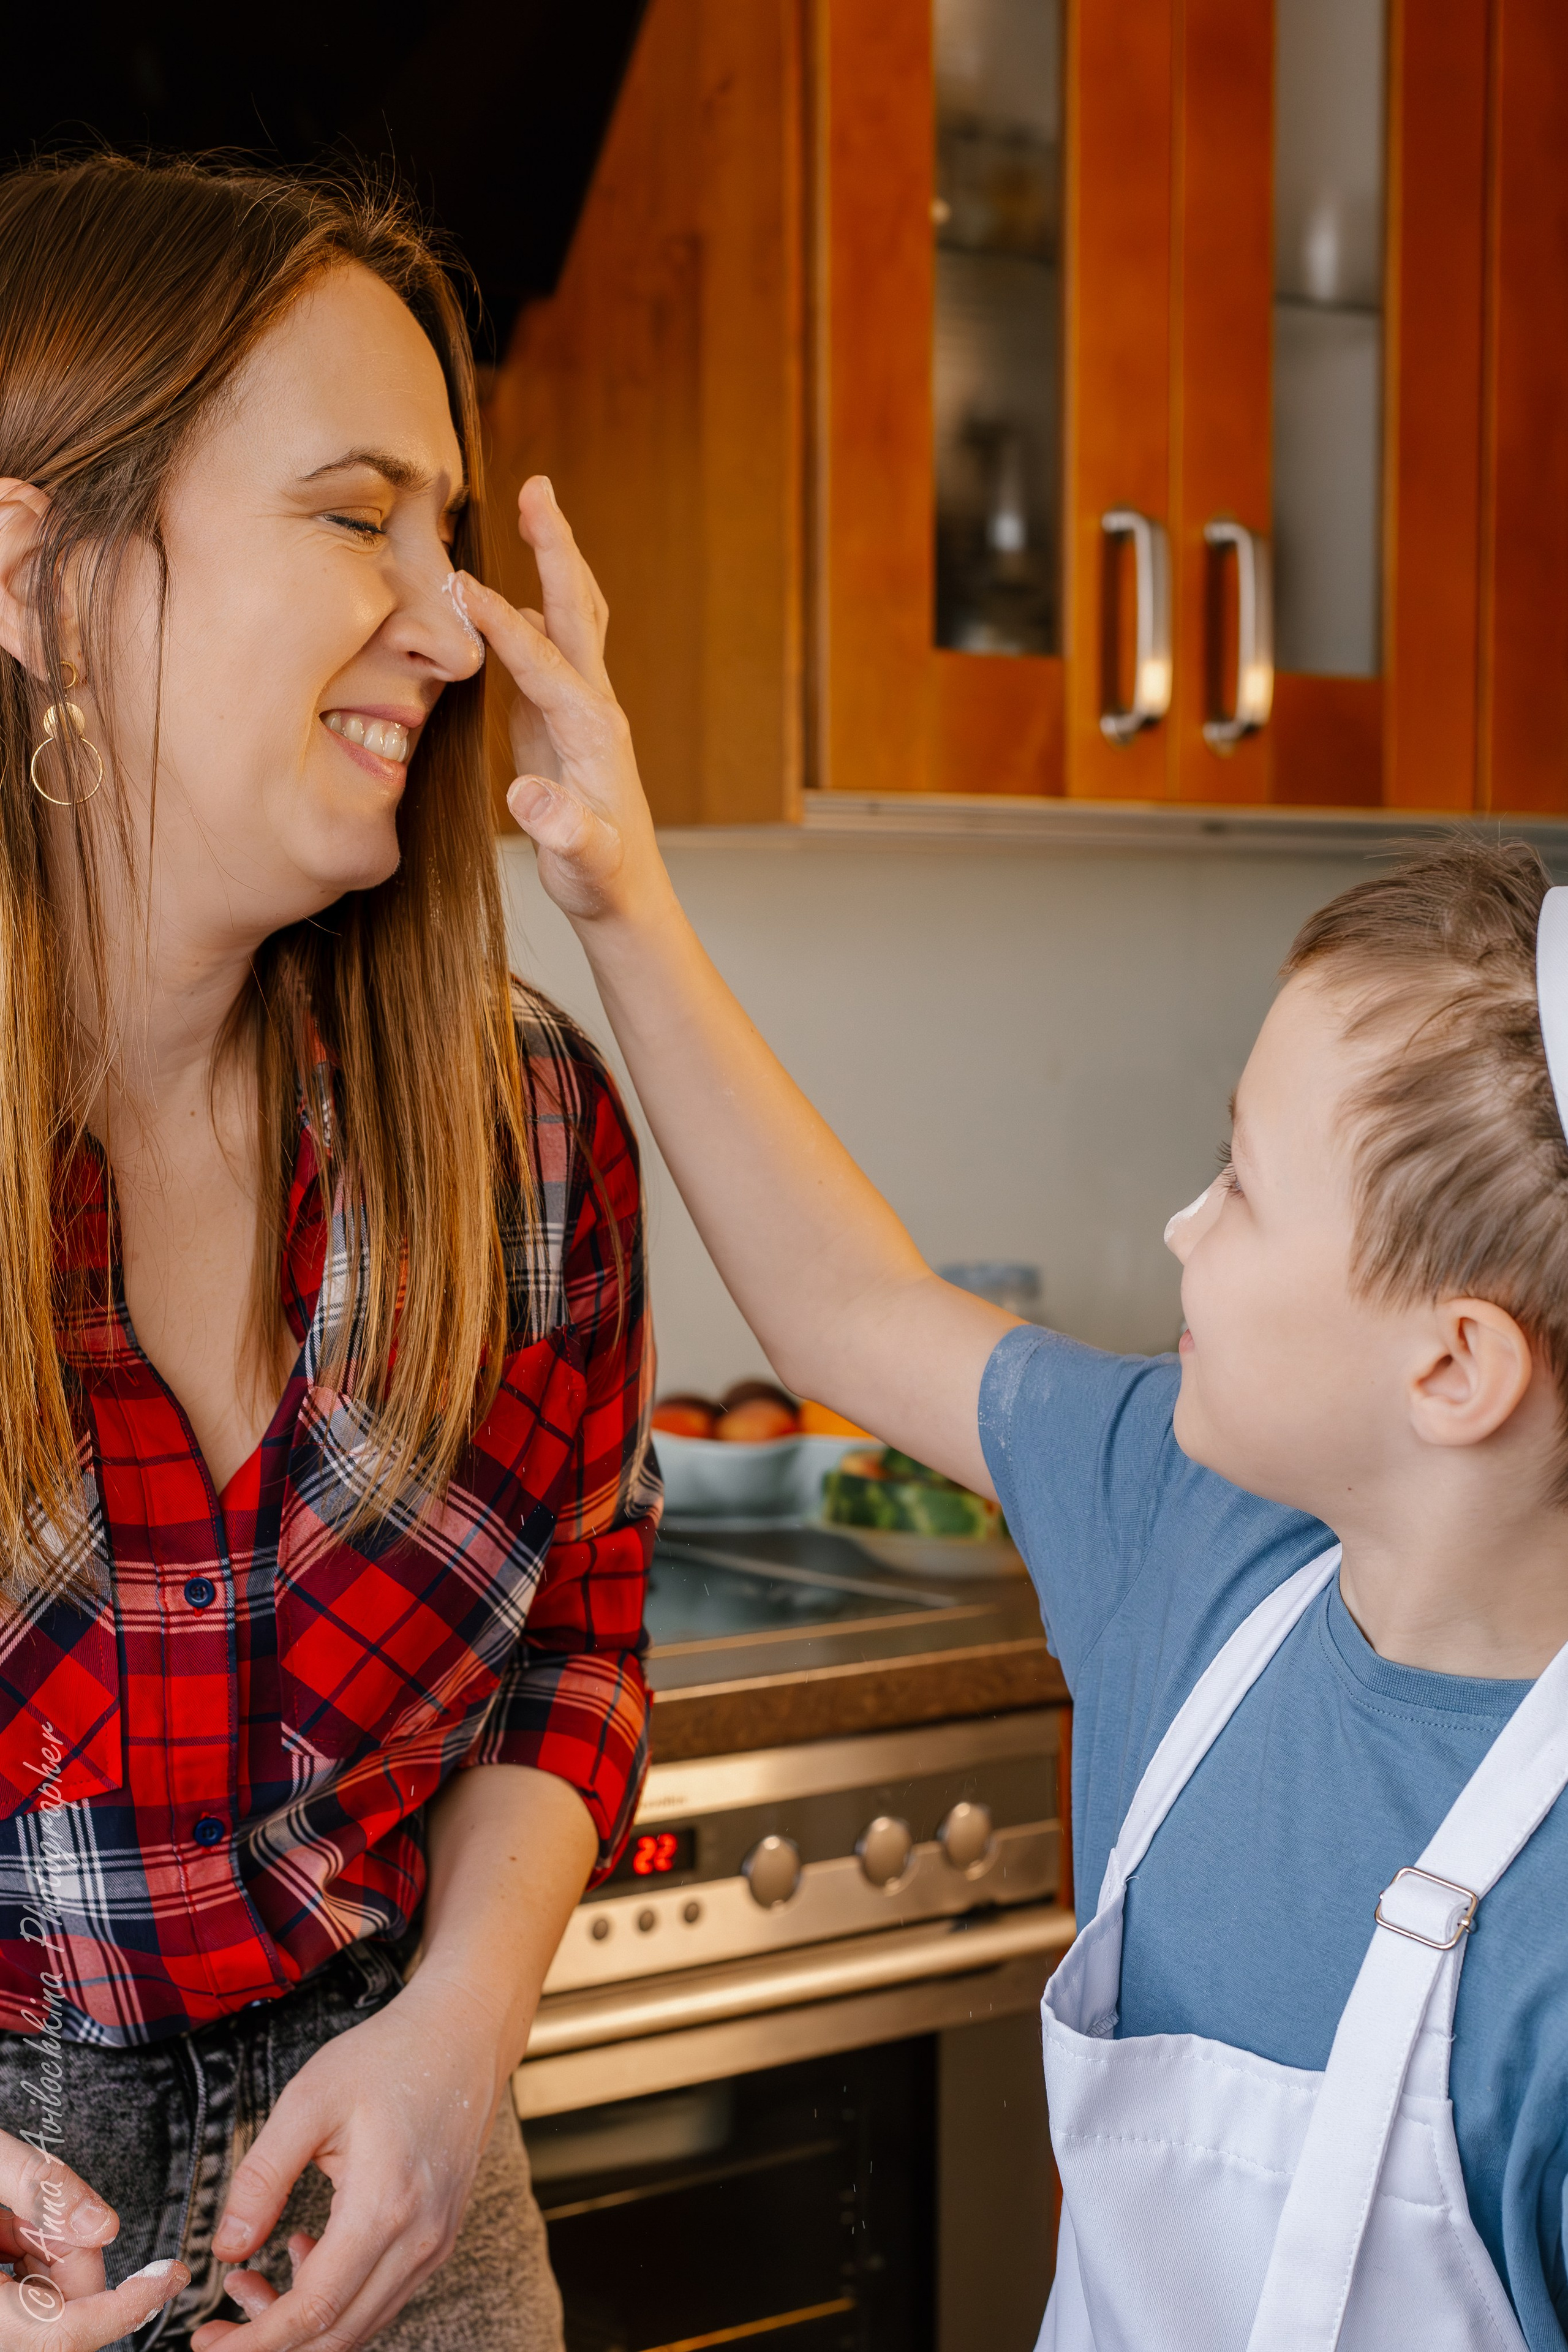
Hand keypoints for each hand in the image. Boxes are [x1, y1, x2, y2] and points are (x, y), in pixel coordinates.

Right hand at [0, 2124, 187, 2345]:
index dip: (128, 2305)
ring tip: (7, 2214)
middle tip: (37, 2207)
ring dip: (47, 2244)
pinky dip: (30, 2250)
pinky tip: (5, 2225)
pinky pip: (28, 2288)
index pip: (67, 2334)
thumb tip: (105, 2225)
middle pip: (68, 2304)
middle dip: (73, 2246)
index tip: (171, 2275)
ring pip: (51, 2295)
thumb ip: (40, 2187)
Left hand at [190, 1972, 511, 2351]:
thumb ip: (262, 2178)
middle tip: (217, 2328)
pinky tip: (305, 2254)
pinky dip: (337, 2299)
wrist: (464, 2032)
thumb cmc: (390, 2056)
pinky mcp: (440, 2234)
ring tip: (252, 2281)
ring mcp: (436, 2240)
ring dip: (302, 2323)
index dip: (255, 2342)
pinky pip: (384, 2295)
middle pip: (339, 2334)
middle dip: (270, 2345)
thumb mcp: (309, 2100)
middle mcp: (420, 2237)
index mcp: (385, 2206)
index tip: (208, 2342)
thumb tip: (226, 2247)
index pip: (314, 2309)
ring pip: (362, 2322)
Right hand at [453, 476, 669, 926]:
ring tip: (531, 508)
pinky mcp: (563, 721)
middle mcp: (595, 707)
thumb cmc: (602, 882)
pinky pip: (548, 649)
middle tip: (537, 487)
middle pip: (576, 611)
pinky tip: (506, 592)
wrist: (625, 898)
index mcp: (594, 731)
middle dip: (556, 548)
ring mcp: (581, 709)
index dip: (505, 625)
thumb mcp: (583, 862)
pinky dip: (530, 609)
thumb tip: (529, 795)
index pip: (545, 662)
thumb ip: (561, 831)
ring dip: (552, 562)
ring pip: (570, 619)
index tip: (465, 589)